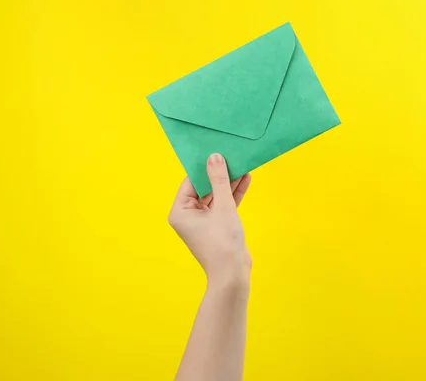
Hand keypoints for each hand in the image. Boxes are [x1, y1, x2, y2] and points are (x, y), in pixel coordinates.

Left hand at [168, 153, 251, 286]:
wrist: (233, 275)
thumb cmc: (223, 243)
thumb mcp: (223, 206)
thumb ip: (219, 180)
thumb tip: (214, 157)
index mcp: (180, 211)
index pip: (191, 182)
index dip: (204, 166)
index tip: (215, 150)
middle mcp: (188, 216)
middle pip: (204, 187)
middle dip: (219, 173)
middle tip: (230, 154)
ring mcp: (203, 221)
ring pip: (216, 195)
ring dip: (228, 182)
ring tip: (241, 163)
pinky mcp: (217, 225)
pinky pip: (224, 205)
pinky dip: (233, 194)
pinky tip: (245, 179)